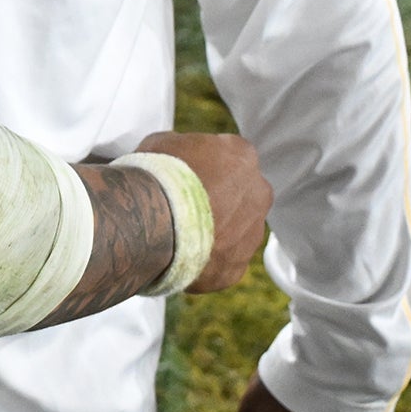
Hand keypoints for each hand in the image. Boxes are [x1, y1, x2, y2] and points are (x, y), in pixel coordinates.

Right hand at [136, 129, 270, 290]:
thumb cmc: (157, 176)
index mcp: (243, 156)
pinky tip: (179, 257)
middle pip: (242, 196)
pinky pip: (222, 264)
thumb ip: (183, 148)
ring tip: (178, 236)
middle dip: (219, 201)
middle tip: (186, 206)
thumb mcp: (164, 142)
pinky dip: (204, 262)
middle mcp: (258, 195)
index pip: (232, 157)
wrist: (152, 222)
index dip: (207, 166)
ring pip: (236, 233)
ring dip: (215, 234)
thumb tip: (177, 156)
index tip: (188, 175)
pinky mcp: (235, 269)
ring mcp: (250, 235)